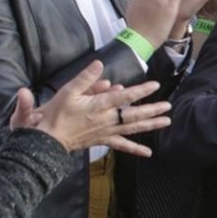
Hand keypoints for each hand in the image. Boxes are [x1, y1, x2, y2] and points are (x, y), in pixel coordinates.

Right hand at [9, 62, 170, 156]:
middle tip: (168, 106)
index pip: (124, 97)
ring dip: (150, 125)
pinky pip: (122, 145)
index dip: (140, 91)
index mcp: (99, 107)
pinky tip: (148, 152)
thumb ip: (85, 78)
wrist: (48, 140)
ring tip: (166, 121)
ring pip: (132, 128)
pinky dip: (135, 149)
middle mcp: (107, 120)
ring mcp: (107, 132)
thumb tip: (99, 64)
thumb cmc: (56, 115)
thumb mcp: (67, 91)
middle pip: (134, 114)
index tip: (155, 85)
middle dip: (152, 109)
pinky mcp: (103, 140)